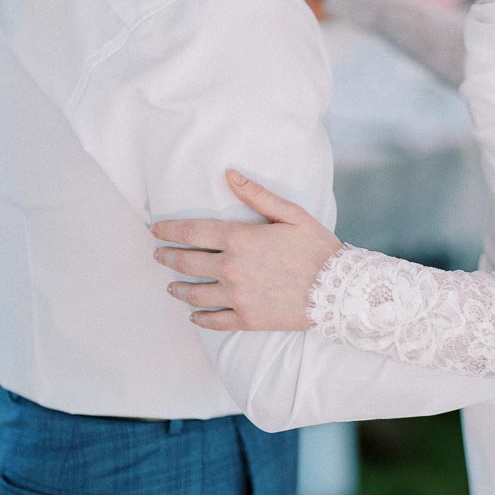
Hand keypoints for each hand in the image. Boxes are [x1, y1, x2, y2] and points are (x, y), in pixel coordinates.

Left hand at [151, 172, 341, 331]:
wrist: (340, 290)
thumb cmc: (317, 247)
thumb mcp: (291, 213)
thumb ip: (257, 194)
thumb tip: (229, 174)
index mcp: (240, 238)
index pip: (191, 231)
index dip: (168, 229)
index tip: (155, 229)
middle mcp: (231, 268)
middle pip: (186, 262)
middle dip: (166, 256)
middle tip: (157, 254)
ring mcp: (237, 296)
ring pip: (194, 293)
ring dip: (177, 288)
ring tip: (170, 286)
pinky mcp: (247, 319)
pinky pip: (214, 320)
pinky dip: (200, 318)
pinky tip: (194, 315)